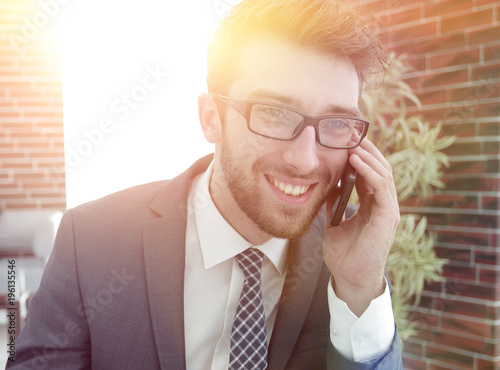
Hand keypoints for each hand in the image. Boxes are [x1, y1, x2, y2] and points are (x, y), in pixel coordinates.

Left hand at [323, 138, 399, 315]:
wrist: (349, 279)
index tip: (344, 140)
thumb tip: (325, 183)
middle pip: (380, 168)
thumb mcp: (334, 222)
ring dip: (367, 155)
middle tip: (349, 133)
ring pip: (383, 173)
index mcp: (373, 205)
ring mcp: (388, 209)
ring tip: (351, 141)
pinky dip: (369, 171)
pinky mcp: (388, 216)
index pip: (370, 172)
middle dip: (366, 149)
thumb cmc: (343, 254)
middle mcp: (383, 204)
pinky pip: (381, 186)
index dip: (360, 155)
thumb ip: (333, 203)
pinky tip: (355, 160)